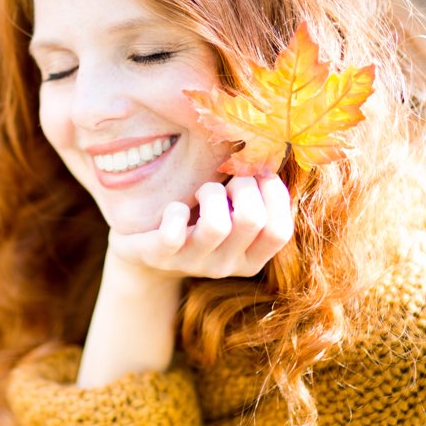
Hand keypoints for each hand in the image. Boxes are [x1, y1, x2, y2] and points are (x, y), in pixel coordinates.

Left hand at [107, 175, 293, 282]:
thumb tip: (269, 159)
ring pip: (217, 225)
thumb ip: (254, 198)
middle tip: (227, 182)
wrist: (146, 256)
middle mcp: (225, 266)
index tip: (259, 175)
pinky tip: (176, 208)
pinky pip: (173, 234)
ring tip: (202, 191)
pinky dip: (176, 211)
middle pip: (252, 220)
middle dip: (243, 185)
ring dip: (211, 194)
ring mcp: (192, 263)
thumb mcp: (230, 216)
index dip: (275, 195)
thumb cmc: (197, 222)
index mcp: (250, 260)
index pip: (280, 232)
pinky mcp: (160, 257)